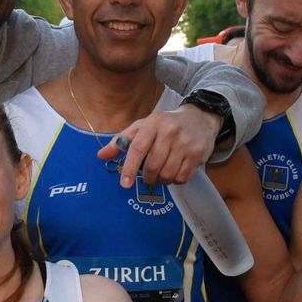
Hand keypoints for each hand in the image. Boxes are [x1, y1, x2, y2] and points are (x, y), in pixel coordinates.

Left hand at [97, 105, 218, 187]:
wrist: (200, 118)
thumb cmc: (165, 125)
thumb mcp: (143, 127)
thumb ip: (122, 141)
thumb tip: (101, 156)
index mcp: (153, 123)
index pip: (138, 148)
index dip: (129, 168)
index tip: (124, 183)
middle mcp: (169, 131)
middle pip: (152, 166)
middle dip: (147, 177)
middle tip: (148, 177)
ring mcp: (185, 143)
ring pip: (167, 174)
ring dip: (161, 180)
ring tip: (161, 173)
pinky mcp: (197, 154)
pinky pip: (181, 177)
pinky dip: (175, 180)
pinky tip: (174, 172)